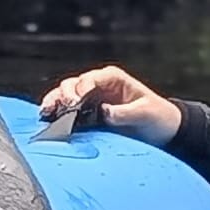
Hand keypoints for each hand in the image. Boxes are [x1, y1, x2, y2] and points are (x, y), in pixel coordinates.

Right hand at [37, 64, 182, 143]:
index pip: (90, 79)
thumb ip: (124, 113)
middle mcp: (98, 86)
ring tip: (45, 114)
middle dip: (64, 96)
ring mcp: (90, 101)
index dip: (81, 89)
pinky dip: (55, 115)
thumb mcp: (145, 113)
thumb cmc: (158, 117)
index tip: (76, 103)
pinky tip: (46, 121)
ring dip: (54, 104)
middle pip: (71, 85)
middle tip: (63, 110)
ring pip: (63, 97)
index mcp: (113, 78)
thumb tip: (103, 112)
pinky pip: (65, 112)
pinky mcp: (86, 116)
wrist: (163, 131)